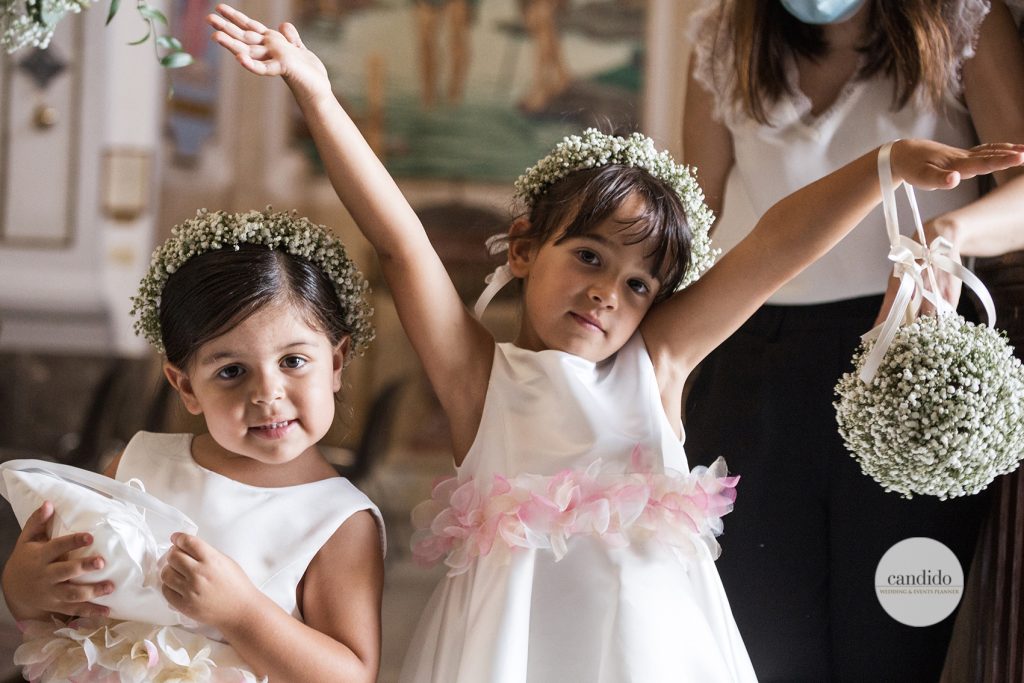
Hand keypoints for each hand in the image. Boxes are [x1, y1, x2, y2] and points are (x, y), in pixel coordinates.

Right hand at [0, 502, 113, 619]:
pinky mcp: (55, 606)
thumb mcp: (27, 539)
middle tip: (102, 562)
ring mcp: (50, 593)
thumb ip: (37, 522)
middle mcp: (45, 576)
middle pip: (65, 572)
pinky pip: (73, 610)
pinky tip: (106, 612)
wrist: (12, 588)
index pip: (57, 547)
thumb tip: (49, 503)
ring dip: (92, 592)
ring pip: (71, 594)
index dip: (73, 542)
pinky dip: (89, 612)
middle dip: (83, 568)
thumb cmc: (26, 558)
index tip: (90, 537)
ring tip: (111, 587)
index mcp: (40, 556)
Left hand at [160, 533, 258, 630]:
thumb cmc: (236, 585)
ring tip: (176, 571)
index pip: (187, 542)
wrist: (240, 609)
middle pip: (173, 556)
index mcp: (211, 560)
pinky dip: (169, 585)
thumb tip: (186, 547)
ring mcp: (190, 591)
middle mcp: (199, 574)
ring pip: (166, 573)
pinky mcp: (184, 605)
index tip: (176, 538)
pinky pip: (166, 590)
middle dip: (173, 553)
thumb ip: (206, 553)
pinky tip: (176, 584)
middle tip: (177, 555)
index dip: (178, 538)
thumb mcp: (225, 561)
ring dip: (169, 569)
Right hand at [208, 4, 330, 99]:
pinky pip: (264, 68)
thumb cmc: (309, 72)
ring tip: (215, 36)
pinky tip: (239, 59)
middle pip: (244, 37)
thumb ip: (291, 37)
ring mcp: (273, 60)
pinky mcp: (282, 68)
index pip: (250, 27)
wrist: (319, 89)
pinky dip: (251, 64)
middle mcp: (268, 51)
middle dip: (226, 28)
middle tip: (207, 19)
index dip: (236, 17)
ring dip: (232, 45)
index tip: (219, 7)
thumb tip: (283, 24)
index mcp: (272, 43)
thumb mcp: (299, 49)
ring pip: (248, 51)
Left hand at [891, 140, 1023, 189]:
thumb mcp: (921, 177)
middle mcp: (963, 158)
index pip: (983, 163)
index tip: (1018, 158)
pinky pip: (983, 151)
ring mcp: (962, 156)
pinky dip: (997, 149)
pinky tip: (1006, 149)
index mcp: (956, 163)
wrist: (903, 153)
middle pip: (990, 155)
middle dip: (1010, 156)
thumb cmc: (912, 167)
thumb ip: (939, 179)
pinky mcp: (960, 156)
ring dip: (1007, 150)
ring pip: (989, 151)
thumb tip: (956, 179)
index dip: (1001, 161)